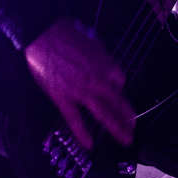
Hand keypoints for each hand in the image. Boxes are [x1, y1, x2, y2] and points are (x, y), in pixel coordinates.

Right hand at [24, 18, 134, 149]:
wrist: (43, 34)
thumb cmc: (67, 32)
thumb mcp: (93, 39)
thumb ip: (100, 55)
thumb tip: (101, 61)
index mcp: (107, 65)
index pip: (120, 82)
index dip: (118, 88)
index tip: (115, 92)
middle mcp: (98, 81)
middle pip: (119, 102)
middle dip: (128, 117)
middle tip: (134, 129)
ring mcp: (81, 92)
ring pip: (104, 114)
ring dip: (117, 128)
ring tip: (126, 140)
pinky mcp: (62, 98)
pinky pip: (74, 119)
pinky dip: (82, 133)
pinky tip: (89, 144)